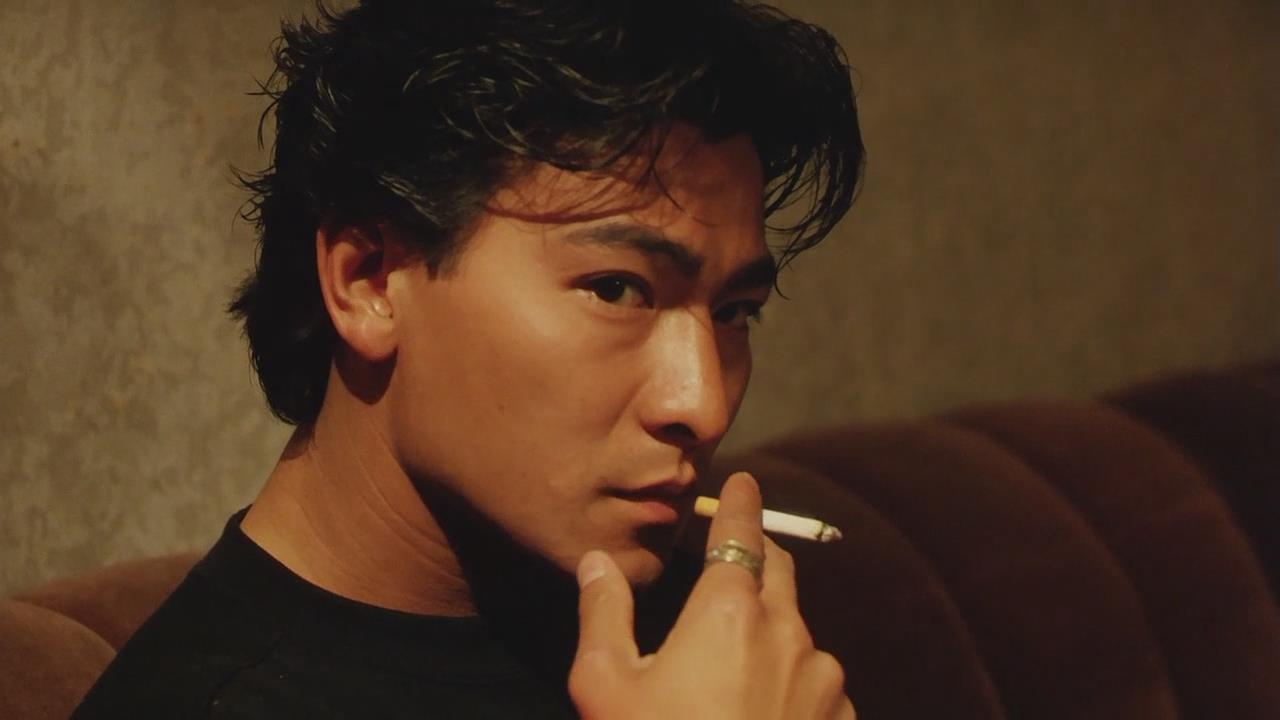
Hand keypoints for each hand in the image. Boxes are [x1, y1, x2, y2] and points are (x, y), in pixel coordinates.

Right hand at [569, 472, 855, 719]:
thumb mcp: (607, 683)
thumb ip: (603, 611)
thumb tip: (597, 561)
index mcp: (731, 611)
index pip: (741, 534)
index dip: (741, 503)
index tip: (744, 480)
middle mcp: (788, 633)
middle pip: (779, 573)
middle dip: (759, 556)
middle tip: (735, 556)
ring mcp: (824, 680)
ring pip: (798, 633)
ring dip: (772, 631)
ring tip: (732, 671)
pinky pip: (817, 684)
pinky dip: (793, 683)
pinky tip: (760, 715)